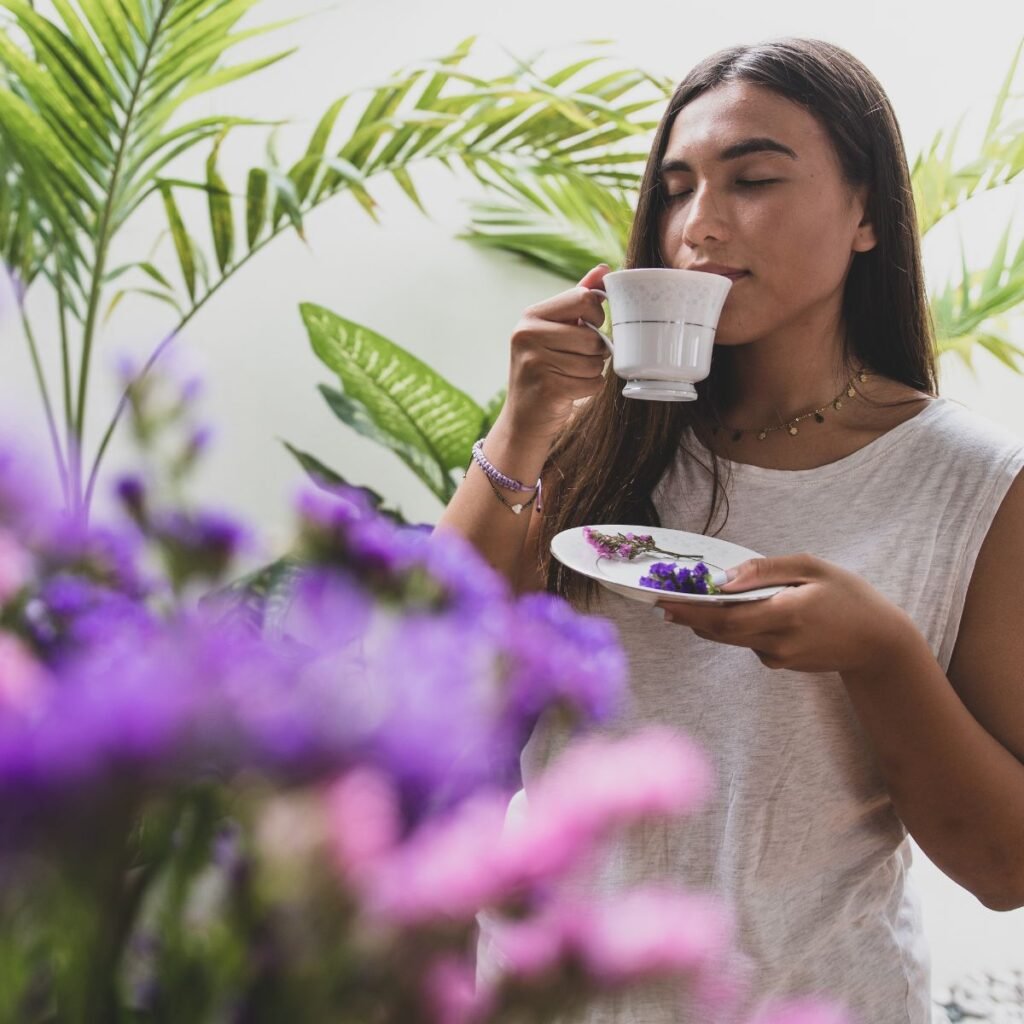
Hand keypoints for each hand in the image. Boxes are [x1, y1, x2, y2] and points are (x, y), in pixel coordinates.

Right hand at [499, 264, 611, 443]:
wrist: (523, 418)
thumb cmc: (545, 369)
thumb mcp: (555, 330)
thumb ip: (577, 299)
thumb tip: (602, 270)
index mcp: (531, 316)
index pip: (584, 298)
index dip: (597, 316)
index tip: (588, 328)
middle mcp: (527, 335)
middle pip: (592, 335)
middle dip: (596, 350)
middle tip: (578, 359)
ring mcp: (535, 362)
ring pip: (595, 361)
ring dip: (593, 372)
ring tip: (572, 375)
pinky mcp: (547, 388)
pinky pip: (592, 383)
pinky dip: (589, 389)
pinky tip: (571, 390)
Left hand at [656, 554, 917, 674]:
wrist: (880, 644)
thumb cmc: (848, 596)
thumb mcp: (811, 568)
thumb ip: (764, 571)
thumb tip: (722, 578)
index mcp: (785, 614)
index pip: (725, 617)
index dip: (691, 611)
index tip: (663, 601)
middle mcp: (777, 642)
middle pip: (720, 631)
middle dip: (688, 617)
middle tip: (661, 602)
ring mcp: (778, 657)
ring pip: (731, 638)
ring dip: (707, 622)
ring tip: (684, 603)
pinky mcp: (779, 663)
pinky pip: (748, 642)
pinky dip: (737, 626)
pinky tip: (743, 610)